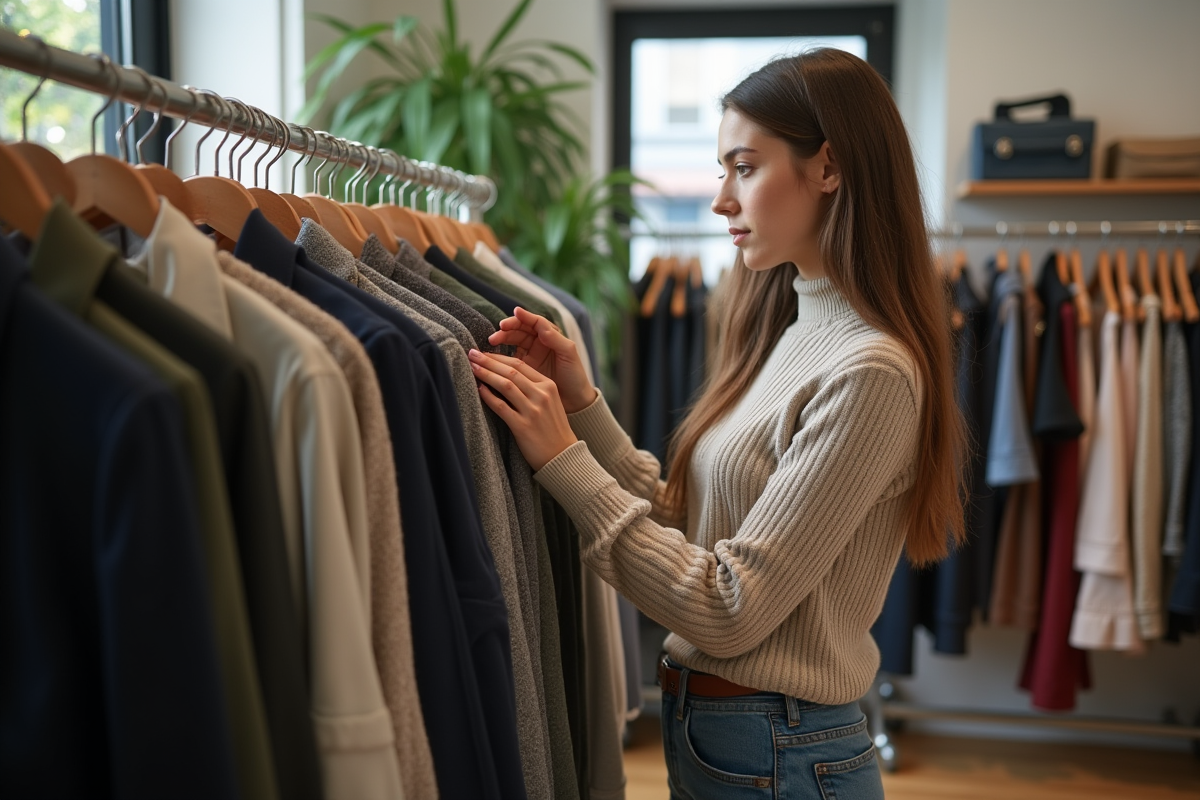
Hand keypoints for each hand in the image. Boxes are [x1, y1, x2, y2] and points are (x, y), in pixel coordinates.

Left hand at [469, 348, 578, 471]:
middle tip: (472, 354)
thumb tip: (507, 374)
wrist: (563, 455)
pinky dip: (488, 397)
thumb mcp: (550, 402)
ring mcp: (533, 411)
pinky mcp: (523, 426)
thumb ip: (533, 387)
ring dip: (486, 374)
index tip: (484, 353)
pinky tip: (479, 390)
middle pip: (511, 371)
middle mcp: (541, 395)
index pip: (520, 364)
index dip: (499, 357)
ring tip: (472, 367)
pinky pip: (501, 407)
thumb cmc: (553, 428)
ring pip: (505, 385)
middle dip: (488, 361)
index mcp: (548, 385)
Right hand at [488, 307, 597, 413]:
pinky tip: (493, 354)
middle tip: (498, 332)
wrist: (574, 401)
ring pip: (513, 340)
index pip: (535, 322)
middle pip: (520, 329)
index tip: (515, 313)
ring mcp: (530, 354)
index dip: (524, 317)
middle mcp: (539, 342)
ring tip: (492, 342)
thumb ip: (555, 338)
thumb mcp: (568, 355)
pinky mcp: (523, 367)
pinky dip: (500, 354)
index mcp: (551, 335)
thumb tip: (540, 325)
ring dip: (502, 339)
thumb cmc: (575, 376)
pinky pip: (509, 357)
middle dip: (508, 329)